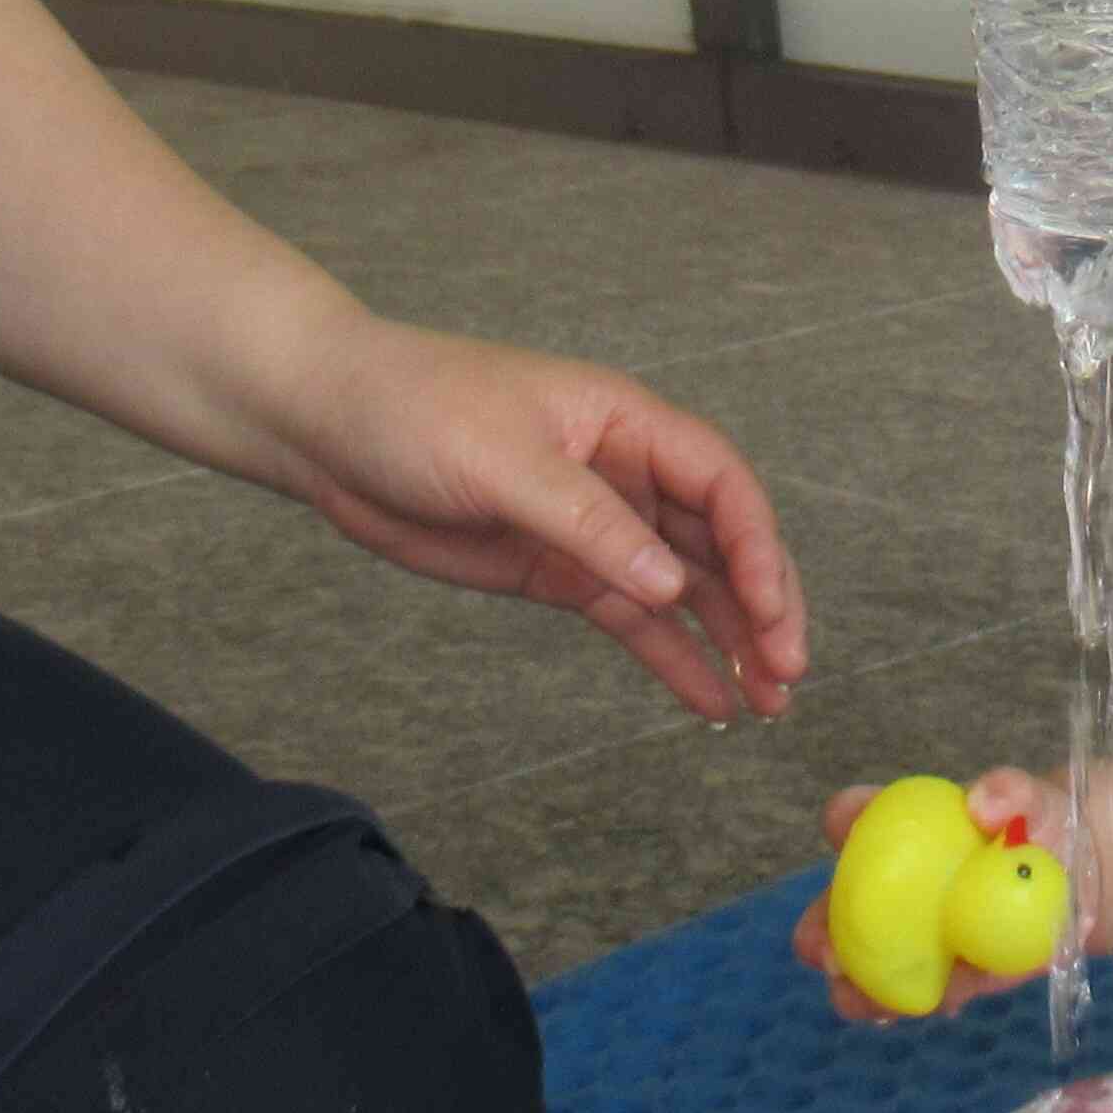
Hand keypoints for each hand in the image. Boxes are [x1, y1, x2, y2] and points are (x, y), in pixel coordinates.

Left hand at [262, 313, 808, 722]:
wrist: (325, 426)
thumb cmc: (413, 408)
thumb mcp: (502, 460)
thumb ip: (588, 523)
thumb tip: (670, 585)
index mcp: (627, 423)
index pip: (721, 485)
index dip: (758, 546)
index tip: (769, 610)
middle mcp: (628, 474)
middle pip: (721, 543)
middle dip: (763, 605)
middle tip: (788, 671)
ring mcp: (596, 528)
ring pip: (687, 589)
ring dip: (732, 641)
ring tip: (771, 704)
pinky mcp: (559, 572)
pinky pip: (634, 620)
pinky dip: (674, 657)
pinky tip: (712, 701)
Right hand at [793, 769, 1060, 1021]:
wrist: (1080, 875)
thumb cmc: (1043, 823)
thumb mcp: (1034, 800)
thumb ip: (1012, 791)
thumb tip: (982, 804)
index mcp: (904, 831)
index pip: (858, 818)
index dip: (845, 819)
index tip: (843, 828)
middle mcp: (897, 886)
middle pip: (842, 907)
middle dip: (823, 930)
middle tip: (826, 952)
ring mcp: (920, 935)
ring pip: (873, 962)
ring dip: (858, 985)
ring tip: (856, 1002)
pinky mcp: (955, 972)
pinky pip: (928, 993)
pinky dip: (915, 1004)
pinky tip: (915, 1010)